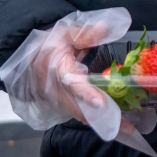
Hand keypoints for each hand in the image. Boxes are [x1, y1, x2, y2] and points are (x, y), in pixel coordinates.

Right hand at [0, 8, 156, 156]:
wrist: (31, 57)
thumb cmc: (50, 44)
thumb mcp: (65, 33)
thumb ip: (84, 33)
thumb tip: (104, 28)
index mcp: (57, 68)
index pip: (72, 83)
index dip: (86, 93)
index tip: (101, 102)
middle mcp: (56, 89)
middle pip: (79, 108)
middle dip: (101, 117)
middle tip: (125, 126)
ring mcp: (58, 99)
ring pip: (80, 114)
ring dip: (101, 122)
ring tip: (125, 128)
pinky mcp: (62, 104)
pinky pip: (80, 114)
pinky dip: (96, 119)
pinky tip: (114, 122)